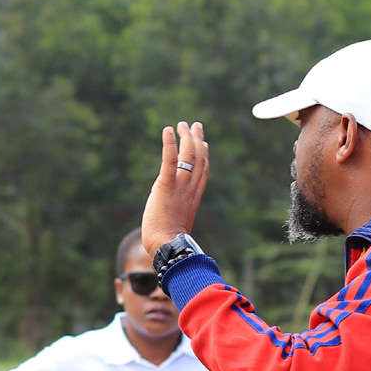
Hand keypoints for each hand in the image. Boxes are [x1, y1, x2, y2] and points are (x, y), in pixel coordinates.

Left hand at [142, 121, 209, 255]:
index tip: (203, 141)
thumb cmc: (168, 240)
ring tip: (180, 124)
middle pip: (199, 158)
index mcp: (194, 196)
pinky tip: (168, 130)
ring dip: (185, 137)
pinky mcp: (166, 185)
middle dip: (196, 139)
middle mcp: (190, 188)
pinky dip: (169, 143)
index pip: (203, 170)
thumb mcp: (178, 221)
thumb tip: (172, 211)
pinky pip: (170, 161)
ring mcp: (180, 186)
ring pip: (188, 155)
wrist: (167, 245)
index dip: (204, 154)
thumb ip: (177, 210)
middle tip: (192, 125)